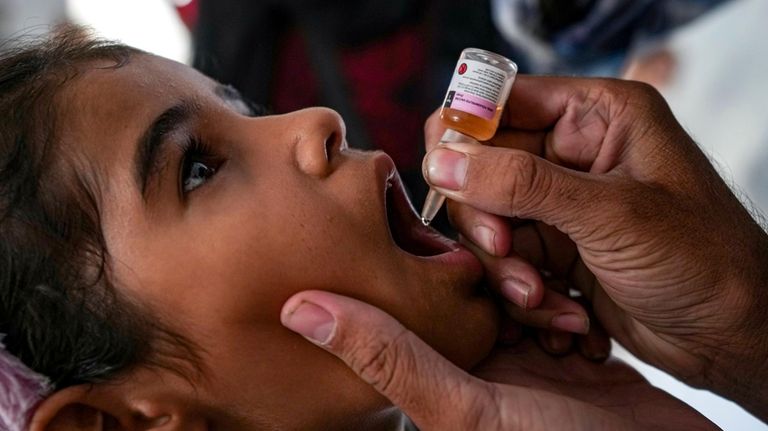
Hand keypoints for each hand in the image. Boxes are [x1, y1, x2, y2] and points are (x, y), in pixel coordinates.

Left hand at [281, 291, 716, 430]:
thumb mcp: (463, 407)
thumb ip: (387, 357)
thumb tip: (296, 307)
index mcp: (440, 375)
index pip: (420, 303)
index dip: (432, 269)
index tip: (447, 232)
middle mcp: (477, 365)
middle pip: (475, 291)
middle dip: (501, 278)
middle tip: (521, 281)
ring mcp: (526, 361)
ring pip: (520, 292)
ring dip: (540, 290)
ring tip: (556, 309)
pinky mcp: (570, 357)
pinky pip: (561, 307)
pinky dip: (571, 306)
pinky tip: (581, 316)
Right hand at [422, 75, 767, 419]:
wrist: (733, 336)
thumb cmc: (703, 260)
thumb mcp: (610, 213)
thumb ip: (520, 183)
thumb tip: (442, 161)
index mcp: (596, 116)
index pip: (499, 102)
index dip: (465, 136)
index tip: (449, 179)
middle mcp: (572, 153)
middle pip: (480, 168)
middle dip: (487, 219)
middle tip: (504, 251)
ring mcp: (560, 205)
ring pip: (487, 223)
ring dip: (506, 269)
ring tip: (544, 299)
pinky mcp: (555, 250)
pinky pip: (506, 263)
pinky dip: (524, 295)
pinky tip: (566, 317)